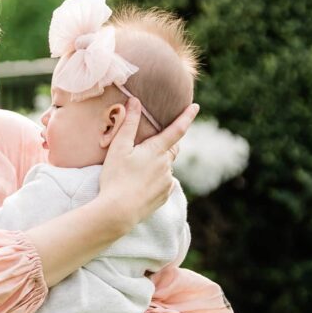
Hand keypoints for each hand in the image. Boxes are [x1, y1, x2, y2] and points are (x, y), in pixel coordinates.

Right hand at [100, 98, 198, 230]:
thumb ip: (128, 123)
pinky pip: (165, 183)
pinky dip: (158, 180)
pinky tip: (143, 185)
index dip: (187, 116)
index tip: (196, 106)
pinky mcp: (164, 196)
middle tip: (151, 146)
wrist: (118, 212)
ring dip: (158, 164)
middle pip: (172, 149)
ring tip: (137, 172)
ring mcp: (167, 182)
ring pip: (167, 167)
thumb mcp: (118, 148)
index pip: (177, 129)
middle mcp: (166, 165)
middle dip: (167, 144)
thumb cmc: (115, 178)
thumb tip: (135, 101)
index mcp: (156, 150)